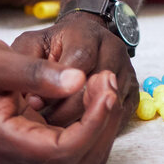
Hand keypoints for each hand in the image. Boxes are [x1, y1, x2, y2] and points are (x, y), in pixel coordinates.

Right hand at [0, 31, 120, 163]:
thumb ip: (35, 72)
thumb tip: (77, 79)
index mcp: (7, 141)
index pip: (64, 149)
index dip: (93, 122)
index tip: (103, 87)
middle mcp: (21, 153)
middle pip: (80, 159)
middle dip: (103, 122)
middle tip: (106, 79)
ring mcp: (30, 148)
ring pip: (83, 155)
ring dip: (102, 122)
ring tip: (102, 82)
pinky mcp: (38, 138)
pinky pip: (77, 141)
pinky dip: (94, 119)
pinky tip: (92, 89)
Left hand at [10, 12, 137, 127]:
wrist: (82, 38)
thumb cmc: (52, 45)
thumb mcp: (31, 46)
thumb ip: (29, 68)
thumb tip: (35, 101)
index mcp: (87, 33)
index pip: (79, 62)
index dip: (55, 89)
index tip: (34, 104)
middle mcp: (113, 48)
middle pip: (95, 86)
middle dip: (65, 111)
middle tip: (43, 123)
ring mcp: (127, 69)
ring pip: (109, 103)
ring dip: (81, 122)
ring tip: (57, 129)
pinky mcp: (134, 89)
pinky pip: (120, 115)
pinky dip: (98, 125)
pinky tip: (78, 130)